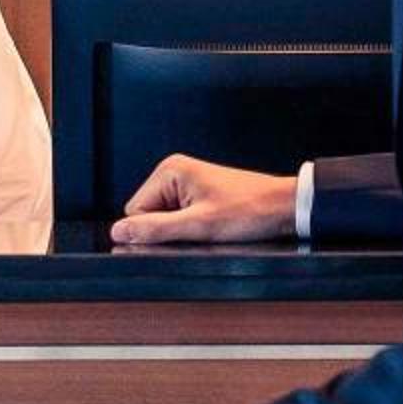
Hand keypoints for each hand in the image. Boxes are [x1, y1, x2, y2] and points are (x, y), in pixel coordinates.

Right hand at [110, 155, 297, 246]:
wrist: (283, 207)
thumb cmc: (249, 209)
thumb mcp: (199, 225)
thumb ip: (155, 229)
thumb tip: (119, 232)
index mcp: (169, 171)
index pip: (134, 211)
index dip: (156, 230)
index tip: (185, 229)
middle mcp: (175, 172)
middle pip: (148, 215)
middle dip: (171, 229)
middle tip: (202, 226)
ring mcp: (187, 182)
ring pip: (165, 219)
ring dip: (184, 229)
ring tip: (212, 223)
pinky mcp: (198, 193)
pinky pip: (180, 217)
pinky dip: (194, 226)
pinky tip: (214, 223)